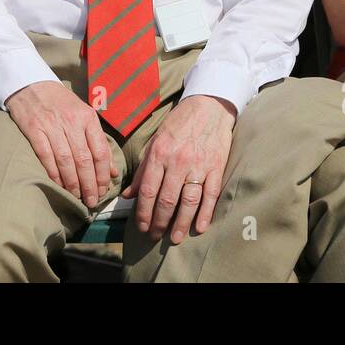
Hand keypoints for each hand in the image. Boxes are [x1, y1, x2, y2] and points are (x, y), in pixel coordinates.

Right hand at [5, 80, 116, 207]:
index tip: (103, 190)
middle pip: (84, 159)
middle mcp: (71, 121)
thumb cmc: (61, 103)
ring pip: (66, 161)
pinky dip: (54, 173)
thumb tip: (113, 171)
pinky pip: (46, 156)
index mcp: (88, 118)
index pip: (100, 151)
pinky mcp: (34, 129)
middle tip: (92, 201)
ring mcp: (52, 125)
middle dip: (89, 184)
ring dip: (73, 183)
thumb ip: (99, 143)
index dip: (102, 174)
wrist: (31, 85)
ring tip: (77, 196)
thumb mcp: (84, 117)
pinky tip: (59, 185)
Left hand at [123, 94, 234, 243]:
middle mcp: (178, 161)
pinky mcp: (216, 167)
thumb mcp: (156, 141)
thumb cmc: (179, 124)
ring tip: (174, 238)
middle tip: (154, 236)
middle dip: (159, 222)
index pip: (148, 190)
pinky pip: (210, 195)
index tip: (141, 226)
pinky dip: (205, 213)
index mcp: (159, 154)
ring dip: (180, 223)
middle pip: (167, 199)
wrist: (209, 105)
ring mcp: (199, 165)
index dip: (143, 212)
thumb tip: (128, 195)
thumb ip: (143, 169)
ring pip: (188, 201)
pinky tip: (199, 228)